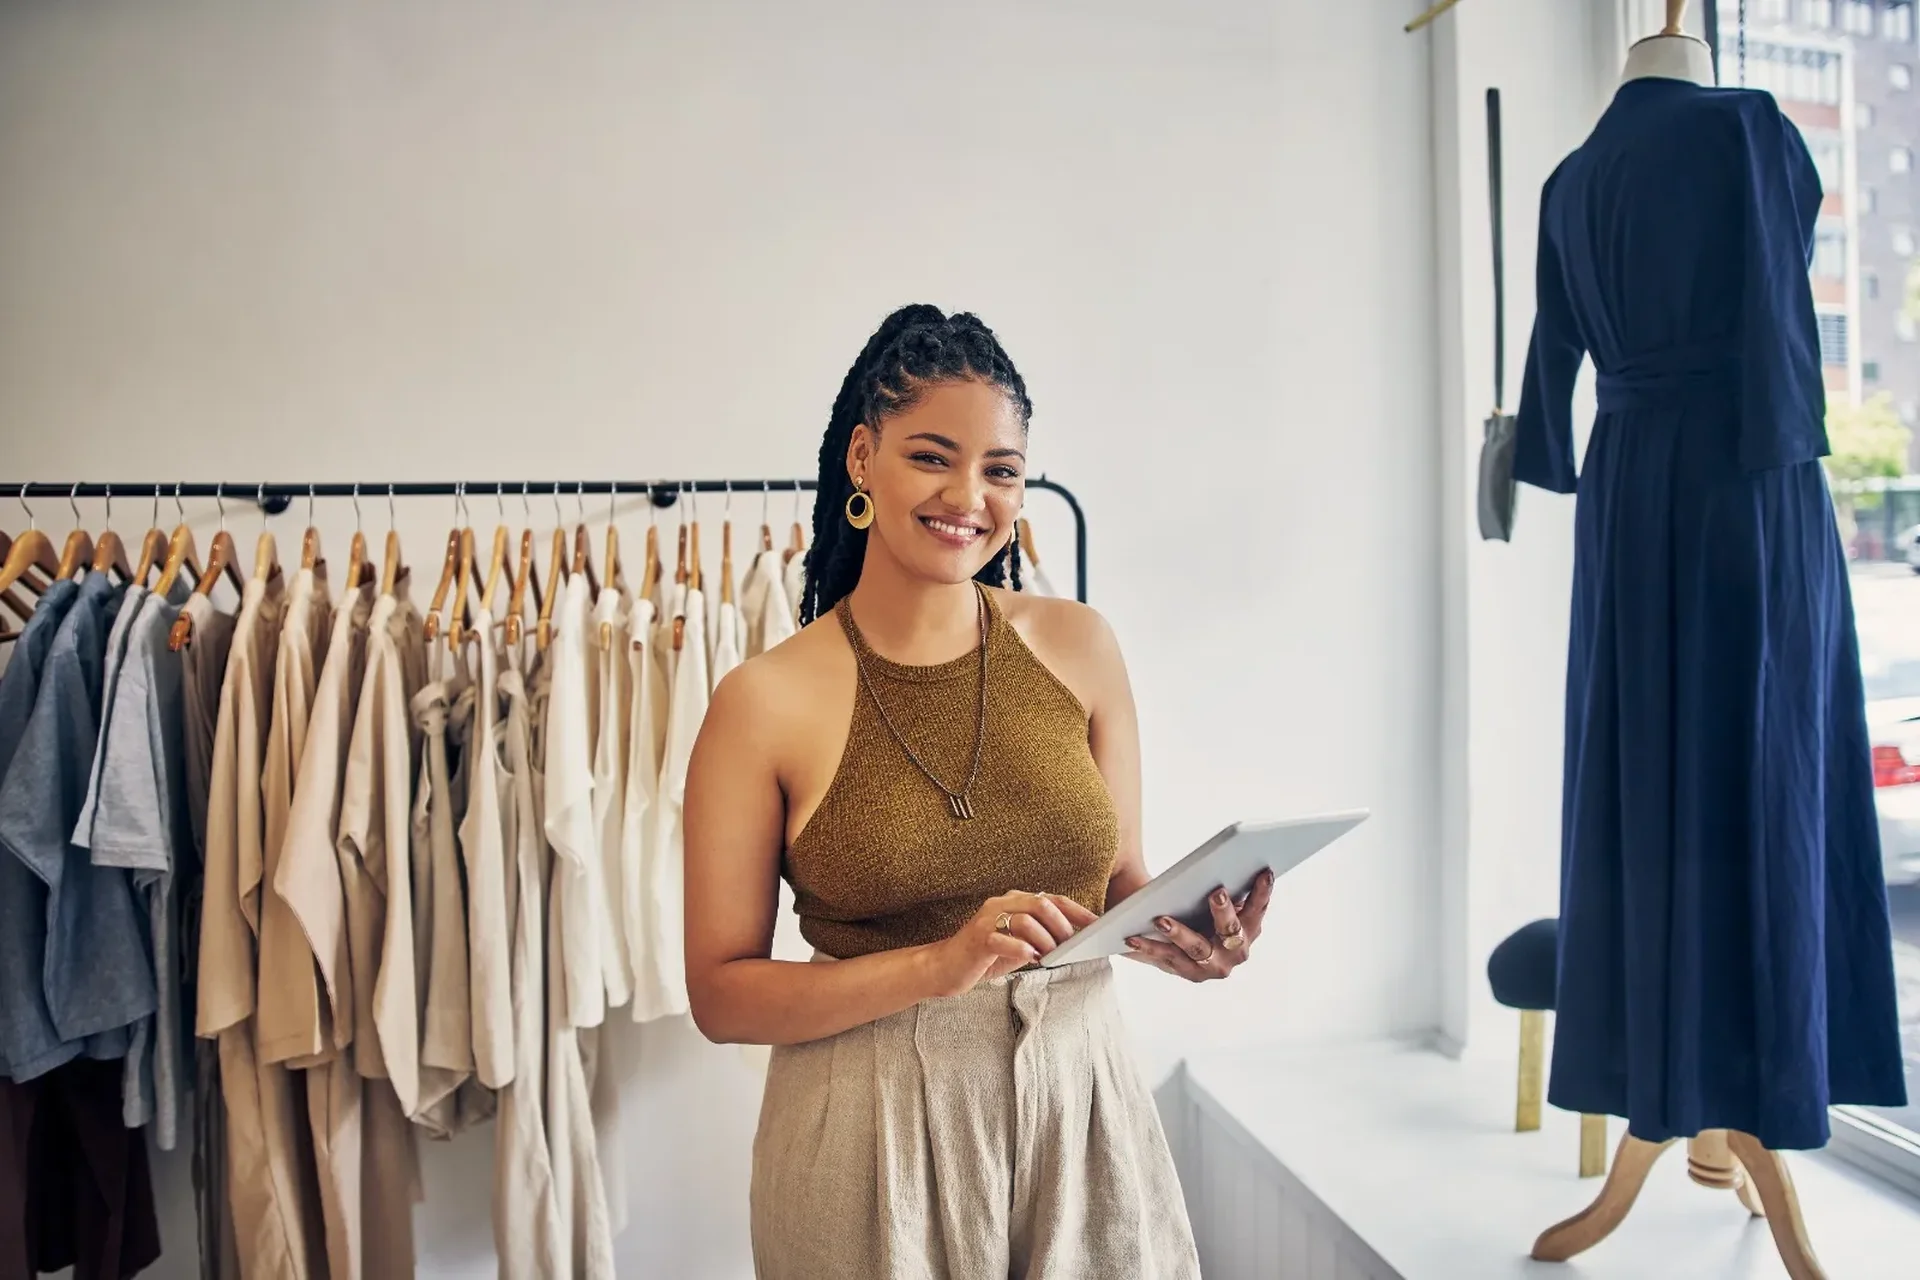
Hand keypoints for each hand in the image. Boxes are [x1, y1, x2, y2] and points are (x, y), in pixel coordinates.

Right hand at [920, 891, 1098, 997]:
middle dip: (1062, 926)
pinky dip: (1023, 950)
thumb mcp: (1019, 945)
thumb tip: (1074, 941)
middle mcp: (1001, 904)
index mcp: (1013, 902)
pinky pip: (1005, 939)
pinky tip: (1031, 959)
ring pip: (1027, 920)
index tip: (1097, 924)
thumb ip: (1041, 938)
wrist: (945, 968)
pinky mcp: (978, 938)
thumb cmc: (985, 957)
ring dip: (1045, 940)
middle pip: (1042, 904)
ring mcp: (988, 920)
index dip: (1078, 911)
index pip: (1053, 899)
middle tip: (1068, 945)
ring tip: (1048, 956)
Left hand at [1124, 870, 1273, 981]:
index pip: (1258, 909)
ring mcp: (1212, 966)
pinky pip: (1166, 958)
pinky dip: (1149, 947)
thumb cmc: (1205, 908)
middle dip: (1224, 912)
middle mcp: (1236, 952)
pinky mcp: (1186, 972)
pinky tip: (1132, 937)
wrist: (1183, 942)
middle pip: (1231, 931)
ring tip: (1162, 920)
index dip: (1263, 892)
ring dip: (1180, 933)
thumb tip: (1237, 858)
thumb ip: (1229, 883)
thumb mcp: (1219, 897)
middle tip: (1216, 892)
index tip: (1264, 871)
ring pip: (1197, 948)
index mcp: (1250, 929)